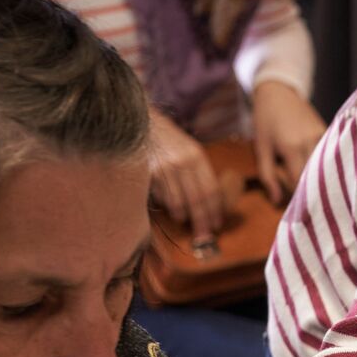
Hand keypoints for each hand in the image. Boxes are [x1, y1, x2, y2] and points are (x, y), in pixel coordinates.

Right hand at [148, 107, 223, 239]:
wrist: (140, 120)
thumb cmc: (167, 139)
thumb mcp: (188, 148)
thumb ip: (199, 172)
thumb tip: (209, 203)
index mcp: (196, 156)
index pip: (211, 190)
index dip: (214, 211)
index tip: (216, 224)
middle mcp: (182, 162)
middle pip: (197, 201)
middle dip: (202, 221)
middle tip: (204, 235)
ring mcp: (163, 168)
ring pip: (177, 203)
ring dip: (182, 216)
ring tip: (183, 219)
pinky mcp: (147, 174)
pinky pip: (160, 198)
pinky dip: (165, 205)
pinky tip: (167, 205)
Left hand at [252, 79, 326, 203]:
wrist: (278, 91)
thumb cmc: (265, 119)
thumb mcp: (261, 147)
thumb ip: (268, 175)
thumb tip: (277, 202)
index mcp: (291, 147)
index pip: (299, 182)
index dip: (298, 198)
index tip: (297, 211)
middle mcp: (310, 142)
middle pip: (316, 178)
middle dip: (311, 192)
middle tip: (310, 207)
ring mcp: (323, 136)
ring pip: (326, 168)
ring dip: (321, 180)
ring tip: (318, 193)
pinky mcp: (329, 133)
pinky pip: (331, 156)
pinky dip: (326, 167)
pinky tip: (324, 176)